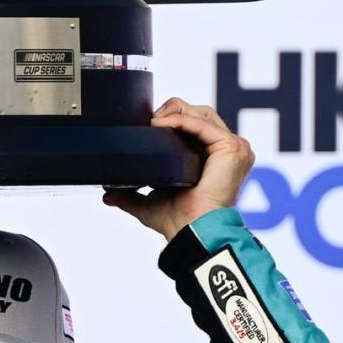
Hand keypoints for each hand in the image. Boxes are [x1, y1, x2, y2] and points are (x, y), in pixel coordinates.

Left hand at [103, 98, 254, 241]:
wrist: (190, 231)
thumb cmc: (179, 221)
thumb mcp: (150, 203)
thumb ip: (131, 196)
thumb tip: (107, 195)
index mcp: (214, 158)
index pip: (195, 124)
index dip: (171, 119)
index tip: (148, 125)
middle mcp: (227, 151)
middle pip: (199, 113)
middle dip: (172, 111)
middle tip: (149, 121)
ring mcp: (235, 148)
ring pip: (202, 113)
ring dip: (175, 111)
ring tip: (154, 122)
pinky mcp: (232, 148)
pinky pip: (202, 124)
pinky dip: (180, 119)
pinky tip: (161, 124)